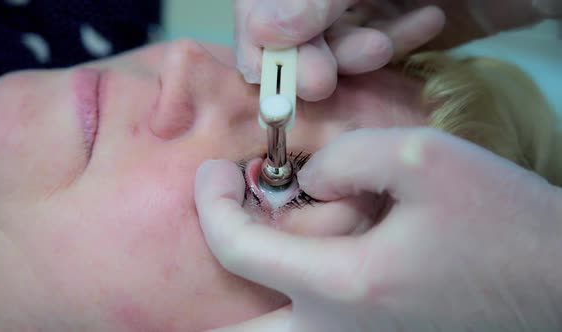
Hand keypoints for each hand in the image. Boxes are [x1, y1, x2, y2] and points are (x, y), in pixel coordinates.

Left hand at [196, 128, 561, 330]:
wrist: (557, 281)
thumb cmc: (501, 221)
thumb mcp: (422, 157)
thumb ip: (345, 157)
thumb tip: (305, 180)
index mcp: (344, 285)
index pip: (237, 249)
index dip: (211, 203)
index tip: (215, 172)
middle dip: (201, 303)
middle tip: (188, 266)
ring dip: (242, 313)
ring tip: (242, 261)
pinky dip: (283, 313)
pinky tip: (289, 281)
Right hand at [234, 0, 558, 101]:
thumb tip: (268, 31)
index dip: (254, 34)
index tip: (263, 71)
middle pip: (293, 26)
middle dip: (308, 56)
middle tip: (319, 83)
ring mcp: (362, 0)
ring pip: (336, 42)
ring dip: (355, 52)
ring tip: (382, 47)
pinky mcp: (396, 19)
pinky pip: (381, 41)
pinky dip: (400, 39)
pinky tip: (426, 23)